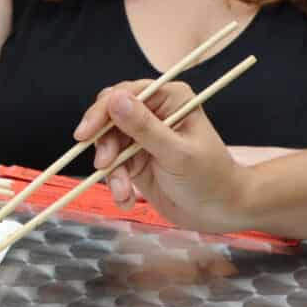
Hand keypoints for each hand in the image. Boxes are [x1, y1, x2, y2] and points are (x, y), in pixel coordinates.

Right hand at [73, 83, 246, 227]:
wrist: (220, 211)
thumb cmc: (210, 178)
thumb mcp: (177, 153)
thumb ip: (144, 127)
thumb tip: (115, 98)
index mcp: (169, 98)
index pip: (125, 94)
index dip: (101, 112)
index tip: (85, 134)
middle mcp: (153, 113)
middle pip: (109, 118)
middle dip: (105, 145)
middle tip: (104, 165)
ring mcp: (142, 138)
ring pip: (108, 146)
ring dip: (112, 172)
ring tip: (124, 192)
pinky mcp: (135, 161)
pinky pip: (113, 167)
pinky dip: (116, 184)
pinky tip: (127, 199)